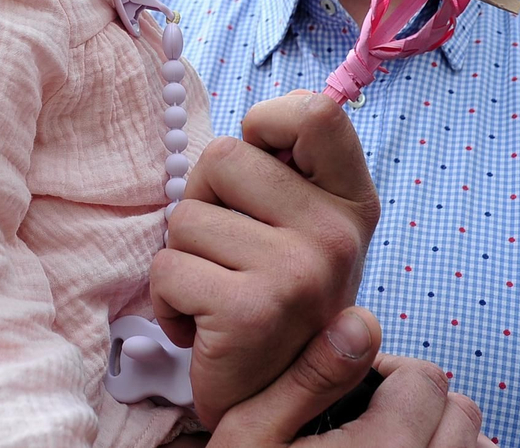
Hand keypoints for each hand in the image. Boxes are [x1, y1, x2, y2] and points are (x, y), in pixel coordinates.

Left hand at [150, 90, 380, 427]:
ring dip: (184, 257)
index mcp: (352, 202)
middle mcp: (337, 233)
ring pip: (185, 216)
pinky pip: (167, 268)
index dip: (267, 126)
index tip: (258, 171)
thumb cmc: (273, 300)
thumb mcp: (300, 227)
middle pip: (221, 157)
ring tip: (217, 294)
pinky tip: (203, 327)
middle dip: (204, 203)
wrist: (276, 407)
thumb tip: (257, 121)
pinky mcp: (252, 310)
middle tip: (229, 256)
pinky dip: (167, 301)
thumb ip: (285, 172)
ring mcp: (299, 272)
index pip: (315, 112)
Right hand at [209, 307, 490, 447]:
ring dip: (439, 439)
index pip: (426, 378)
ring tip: (387, 446)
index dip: (387, 372)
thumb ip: (309, 375)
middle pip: (462, 412)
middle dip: (420, 404)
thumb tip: (359, 320)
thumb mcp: (252, 433)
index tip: (352, 390)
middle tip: (370, 419)